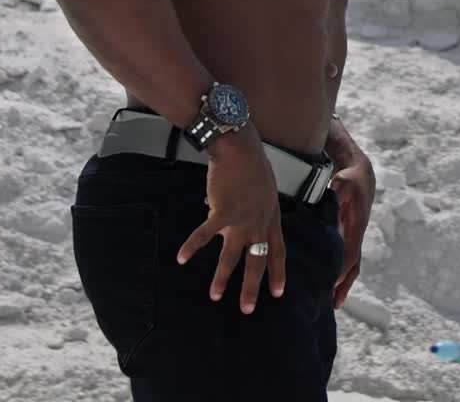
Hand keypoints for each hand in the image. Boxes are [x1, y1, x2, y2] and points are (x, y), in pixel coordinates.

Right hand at [176, 128, 284, 314]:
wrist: (241, 149)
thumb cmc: (252, 166)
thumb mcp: (264, 191)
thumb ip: (256, 211)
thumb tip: (237, 222)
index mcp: (271, 217)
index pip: (278, 250)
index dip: (277, 272)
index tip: (278, 293)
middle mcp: (259, 222)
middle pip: (257, 260)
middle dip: (252, 287)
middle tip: (248, 309)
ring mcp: (241, 219)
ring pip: (232, 256)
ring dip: (223, 278)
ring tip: (216, 296)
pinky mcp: (222, 212)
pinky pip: (205, 235)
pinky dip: (192, 247)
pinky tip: (181, 258)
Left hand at [330, 160, 374, 307]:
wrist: (361, 174)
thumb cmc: (350, 179)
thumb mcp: (341, 184)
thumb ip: (334, 198)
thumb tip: (327, 213)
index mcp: (357, 225)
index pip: (350, 253)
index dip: (340, 270)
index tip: (330, 284)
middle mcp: (358, 234)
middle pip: (353, 265)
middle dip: (344, 285)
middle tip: (332, 304)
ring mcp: (356, 235)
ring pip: (352, 265)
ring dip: (345, 283)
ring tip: (335, 303)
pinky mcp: (350, 234)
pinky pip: (348, 258)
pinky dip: (343, 273)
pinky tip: (334, 285)